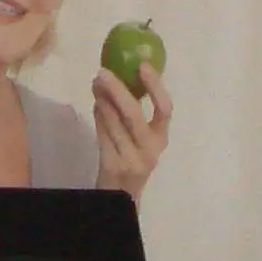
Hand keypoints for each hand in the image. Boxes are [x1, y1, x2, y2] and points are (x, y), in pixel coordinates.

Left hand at [91, 63, 172, 197]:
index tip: (143, 66)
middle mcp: (150, 149)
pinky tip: (96, 103)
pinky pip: (103, 134)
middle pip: (134, 114)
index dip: (155, 86)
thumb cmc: (133, 158)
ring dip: (103, 100)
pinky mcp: (113, 164)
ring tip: (96, 83)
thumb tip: (125, 73)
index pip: (165, 110)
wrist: (122, 194)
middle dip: (118, 90)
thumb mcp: (142, 139)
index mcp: (161, 138)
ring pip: (114, 122)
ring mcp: (131, 158)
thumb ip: (137, 113)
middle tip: (104, 72)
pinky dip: (98, 116)